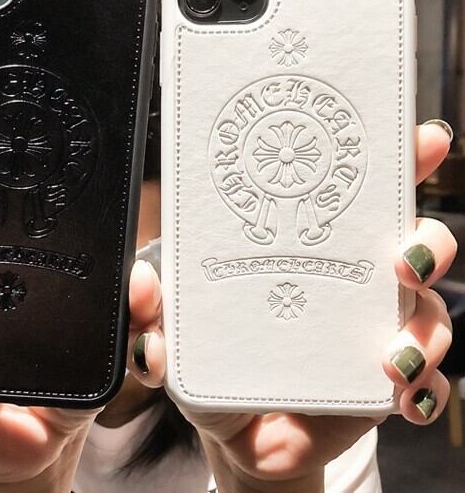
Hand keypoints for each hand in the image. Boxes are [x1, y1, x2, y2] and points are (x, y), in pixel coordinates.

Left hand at [128, 120, 456, 492]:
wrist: (233, 429)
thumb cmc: (209, 361)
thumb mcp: (173, 330)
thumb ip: (151, 310)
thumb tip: (141, 281)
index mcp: (302, 246)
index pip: (353, 192)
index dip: (394, 159)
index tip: (420, 138)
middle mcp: (347, 277)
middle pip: (411, 240)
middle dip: (426, 239)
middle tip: (404, 258)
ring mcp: (370, 328)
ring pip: (427, 309)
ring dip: (426, 326)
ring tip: (394, 354)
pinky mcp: (383, 381)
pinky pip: (424, 377)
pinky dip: (424, 384)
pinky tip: (403, 395)